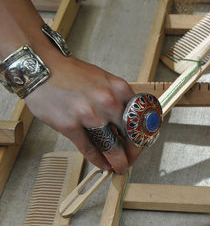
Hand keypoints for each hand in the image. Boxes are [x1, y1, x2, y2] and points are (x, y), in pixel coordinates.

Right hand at [25, 55, 138, 173]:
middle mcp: (108, 101)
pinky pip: (89, 149)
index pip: (141, 118)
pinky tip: (103, 164)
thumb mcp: (104, 79)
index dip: (143, 135)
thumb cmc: (72, 73)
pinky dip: (98, 160)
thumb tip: (128, 120)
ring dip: (118, 161)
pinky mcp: (70, 126)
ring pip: (111, 146)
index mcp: (119, 88)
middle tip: (131, 159)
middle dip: (132, 152)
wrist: (41, 68)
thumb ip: (118, 97)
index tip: (141, 144)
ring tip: (120, 167)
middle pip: (129, 134)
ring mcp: (89, 115)